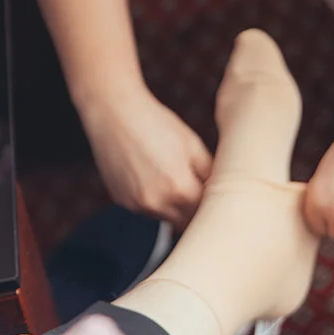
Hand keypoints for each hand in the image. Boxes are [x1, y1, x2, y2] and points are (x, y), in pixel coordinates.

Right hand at [81, 85, 212, 229]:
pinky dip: (151, 198)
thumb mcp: (193, 145)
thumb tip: (218, 191)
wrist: (115, 113)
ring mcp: (136, 205)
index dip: (210, 202)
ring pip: (164, 216)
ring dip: (171, 205)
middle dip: (192, 208)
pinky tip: (149, 173)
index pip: (205, 212)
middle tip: (192, 184)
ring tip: (167, 173)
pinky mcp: (121, 201)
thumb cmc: (156, 123)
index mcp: (181, 189)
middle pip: (185, 221)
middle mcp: (157, 204)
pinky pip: (144, 209)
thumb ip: (209, 174)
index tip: (211, 192)